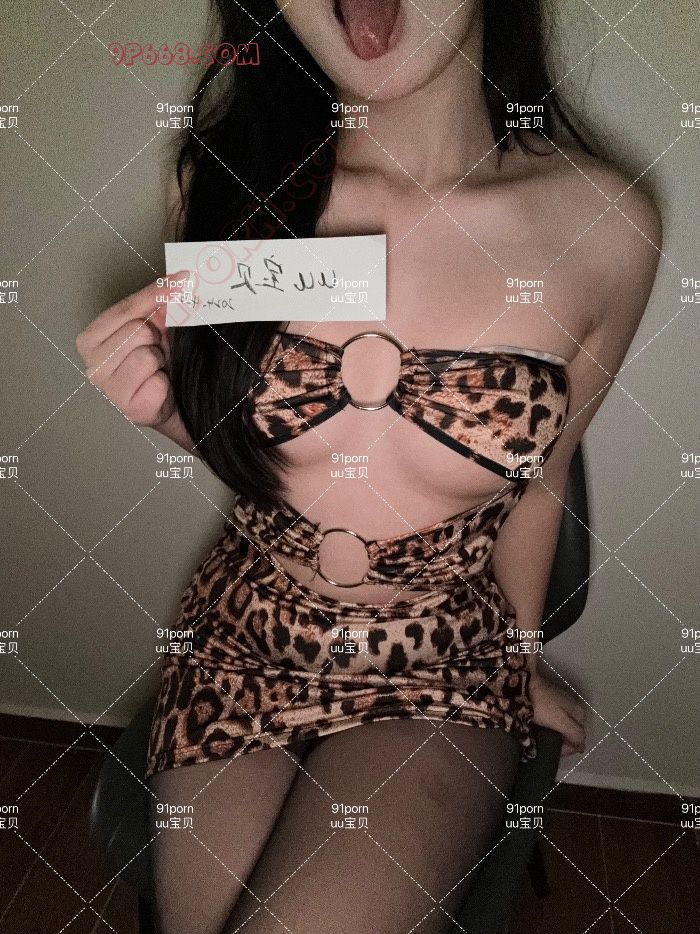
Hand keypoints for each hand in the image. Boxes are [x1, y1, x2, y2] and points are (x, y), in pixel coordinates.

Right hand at [76, 272, 188, 430]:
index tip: (182, 280)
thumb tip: (177, 281)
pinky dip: (164, 384)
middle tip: (157, 350)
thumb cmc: (157, 364)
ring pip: (146, 355)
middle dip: (156, 337)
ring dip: (159, 360)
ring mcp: (108, 389)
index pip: (126, 308)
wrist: (170, 403)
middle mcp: (92, 364)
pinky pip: (156, 382)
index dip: (157, 293)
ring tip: (156, 370)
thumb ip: (155, 304)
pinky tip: (159, 388)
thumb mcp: (152, 328)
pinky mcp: (128, 408)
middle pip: (137, 330)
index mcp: (90, 339)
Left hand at [527, 663, 586, 756]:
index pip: (579, 738)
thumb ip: (574, 733)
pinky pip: (555, 720)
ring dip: (556, 736)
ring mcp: (563, 703)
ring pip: (563, 727)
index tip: (555, 752)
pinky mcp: (551, 701)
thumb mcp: (560, 720)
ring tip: (545, 740)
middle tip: (549, 748)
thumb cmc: (541, 705)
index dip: (568, 749)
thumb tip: (581, 747)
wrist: (523, 685)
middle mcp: (574, 707)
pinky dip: (551, 727)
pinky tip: (542, 729)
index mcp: (579, 712)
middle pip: (572, 732)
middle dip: (563, 743)